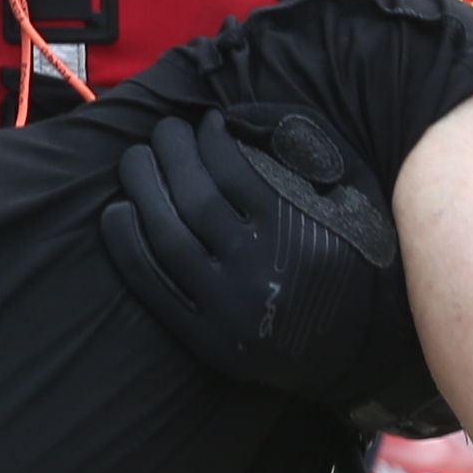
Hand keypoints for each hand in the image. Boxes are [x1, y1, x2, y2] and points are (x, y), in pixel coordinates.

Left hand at [98, 103, 416, 415]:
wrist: (353, 352)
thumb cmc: (348, 264)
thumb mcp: (351, 207)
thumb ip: (308, 162)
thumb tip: (247, 119)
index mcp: (298, 235)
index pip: (235, 172)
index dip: (211, 139)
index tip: (205, 122)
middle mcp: (259, 272)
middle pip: (194, 198)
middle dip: (171, 153)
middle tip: (164, 130)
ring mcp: (228, 309)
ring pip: (166, 236)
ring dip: (143, 188)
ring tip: (136, 159)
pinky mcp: (205, 339)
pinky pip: (152, 286)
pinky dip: (127, 245)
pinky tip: (118, 210)